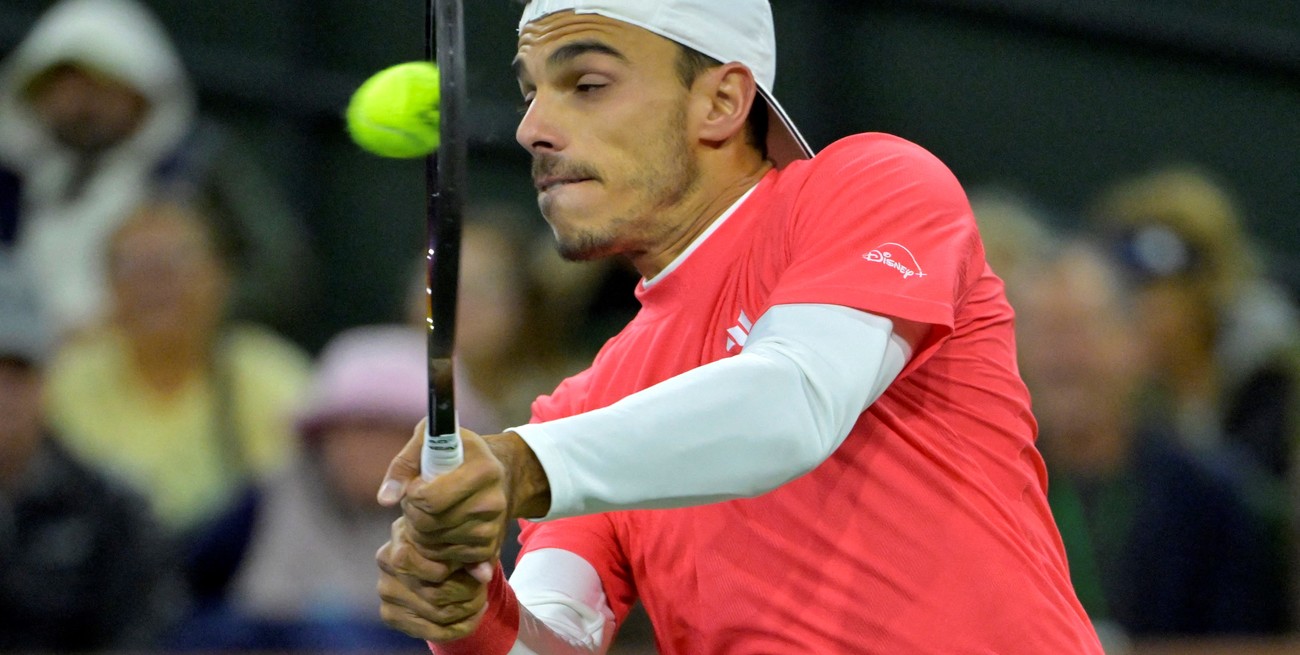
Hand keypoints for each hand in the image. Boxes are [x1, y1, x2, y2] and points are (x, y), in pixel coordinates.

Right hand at [376, 514, 494, 641]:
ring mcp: (385, 589)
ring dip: (467, 612)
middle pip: (436, 592)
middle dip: (469, 595)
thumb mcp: (466, 541)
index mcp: (403, 534)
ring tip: (480, 600)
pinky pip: (431, 632)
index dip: (459, 571)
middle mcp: (387, 560)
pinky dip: (459, 628)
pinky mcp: (389, 614)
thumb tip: (484, 575)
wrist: (433, 556)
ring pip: (437, 614)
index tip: (476, 570)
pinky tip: (472, 616)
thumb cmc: (451, 542)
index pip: (432, 561)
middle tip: (482, 589)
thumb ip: (475, 555)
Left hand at [379, 421, 510, 567]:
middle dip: (412, 513)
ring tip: (429, 511)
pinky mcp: (488, 548)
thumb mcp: (430, 440)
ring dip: (420, 531)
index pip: (431, 499)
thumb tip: (386, 499)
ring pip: (432, 544)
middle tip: (418, 500)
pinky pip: (444, 559)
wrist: (498, 473)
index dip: (413, 494)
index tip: (416, 484)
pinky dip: (433, 547)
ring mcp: (491, 527)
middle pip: (428, 524)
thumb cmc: (457, 453)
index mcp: (482, 470)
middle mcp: (492, 502)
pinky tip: (438, 528)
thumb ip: (404, 465)